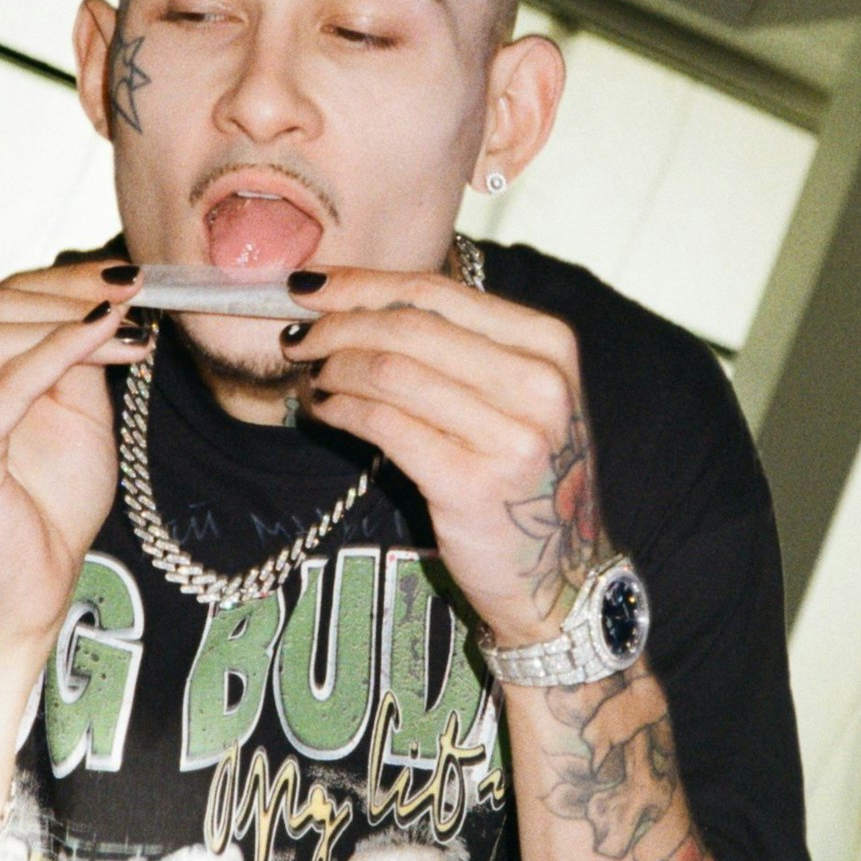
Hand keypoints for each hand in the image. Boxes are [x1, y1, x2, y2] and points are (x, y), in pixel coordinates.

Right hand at [0, 262, 144, 647]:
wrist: (33, 587)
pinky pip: (9, 382)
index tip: (126, 276)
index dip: (63, 280)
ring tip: (133, 321)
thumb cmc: (50, 504)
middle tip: (136, 290)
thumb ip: (73, 354)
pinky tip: (107, 336)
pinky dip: (62, 349)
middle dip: (72, 292)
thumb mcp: (73, 410)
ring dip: (74, 319)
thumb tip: (103, 297)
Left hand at [277, 267, 607, 644]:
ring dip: (334, 368)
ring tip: (312, 376)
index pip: (437, 292)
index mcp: (549, 345)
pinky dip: (340, 409)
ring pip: (390, 372)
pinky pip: (383, 425)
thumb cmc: (526, 476)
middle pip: (409, 326)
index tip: (310, 288)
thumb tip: (360, 299)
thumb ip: (462, 346)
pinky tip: (324, 410)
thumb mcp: (521, 396)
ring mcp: (510, 435)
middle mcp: (538, 384)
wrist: (561, 575)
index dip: (363, 285)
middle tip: (299, 338)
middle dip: (338, 325)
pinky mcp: (471, 483)